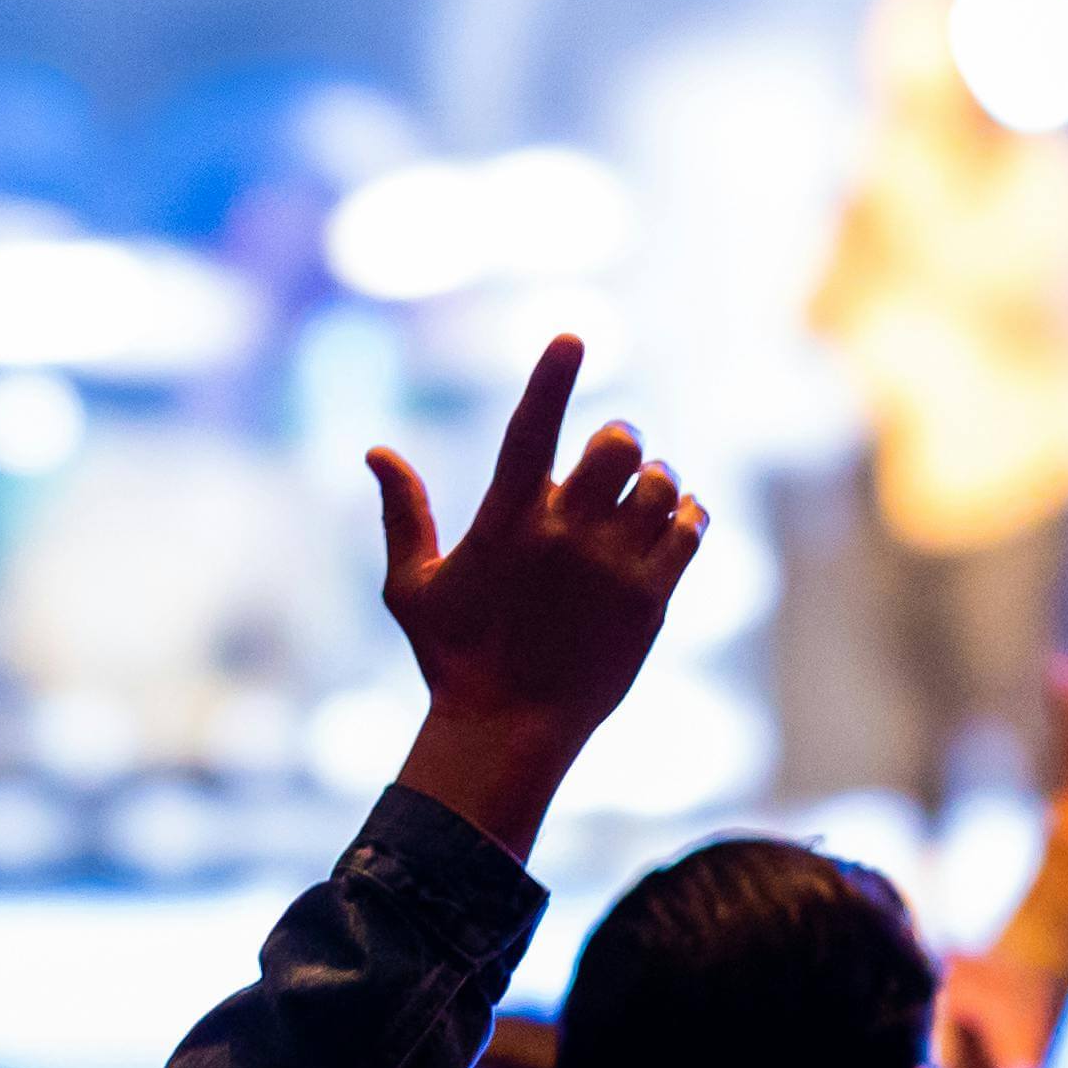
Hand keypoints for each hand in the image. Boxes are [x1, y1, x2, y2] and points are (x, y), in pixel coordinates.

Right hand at [371, 335, 704, 858]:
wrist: (510, 732)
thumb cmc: (453, 660)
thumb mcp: (412, 587)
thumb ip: (402, 513)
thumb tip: (376, 450)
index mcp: (505, 525)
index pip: (530, 431)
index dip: (551, 379)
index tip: (572, 335)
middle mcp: (565, 539)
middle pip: (617, 445)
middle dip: (618, 437)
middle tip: (611, 455)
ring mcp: (614, 569)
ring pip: (661, 483)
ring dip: (654, 478)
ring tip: (638, 498)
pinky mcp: (652, 601)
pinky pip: (690, 530)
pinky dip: (686, 515)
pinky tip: (671, 523)